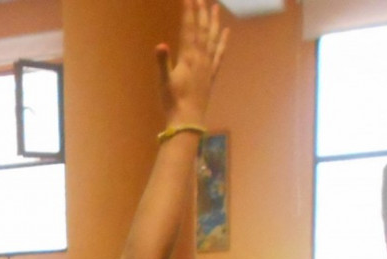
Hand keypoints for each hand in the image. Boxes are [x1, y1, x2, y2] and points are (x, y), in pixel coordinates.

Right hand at [155, 0, 228, 125]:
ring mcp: (208, 66)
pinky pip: (220, 53)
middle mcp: (201, 59)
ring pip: (213, 39)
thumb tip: (160, 45)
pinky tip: (226, 32)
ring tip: (216, 7)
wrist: (188, 120)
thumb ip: (163, 62)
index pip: (189, 29)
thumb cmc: (173, 101)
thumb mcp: (164, 81)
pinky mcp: (212, 74)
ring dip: (214, 22)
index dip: (189, 12)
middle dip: (201, 12)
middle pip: (203, 31)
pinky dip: (223, 41)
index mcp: (188, 58)